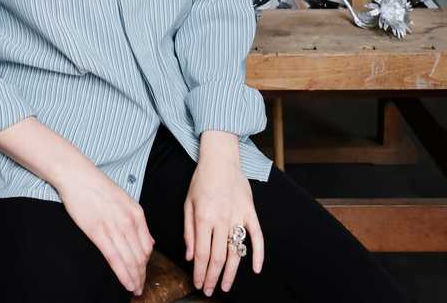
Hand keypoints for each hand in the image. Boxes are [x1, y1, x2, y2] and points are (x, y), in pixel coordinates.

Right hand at [58, 161, 154, 295]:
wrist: (78, 176)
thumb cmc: (99, 188)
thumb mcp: (125, 201)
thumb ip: (138, 222)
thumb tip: (150, 242)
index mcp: (137, 213)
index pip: (147, 246)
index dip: (146, 264)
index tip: (142, 273)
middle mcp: (129, 221)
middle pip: (141, 256)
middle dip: (142, 275)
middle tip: (140, 287)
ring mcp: (114, 227)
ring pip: (130, 260)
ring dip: (134, 278)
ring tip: (134, 289)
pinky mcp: (98, 232)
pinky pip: (115, 259)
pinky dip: (123, 274)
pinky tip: (126, 283)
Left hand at [184, 142, 263, 295]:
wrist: (220, 158)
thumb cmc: (201, 180)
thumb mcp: (188, 203)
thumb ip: (189, 231)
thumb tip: (190, 256)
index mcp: (204, 217)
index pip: (202, 254)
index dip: (200, 272)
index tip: (198, 284)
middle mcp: (221, 220)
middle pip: (218, 257)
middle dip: (213, 277)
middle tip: (209, 290)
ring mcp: (238, 216)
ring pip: (236, 252)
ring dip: (231, 273)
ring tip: (226, 286)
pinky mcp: (250, 211)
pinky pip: (257, 236)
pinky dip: (258, 254)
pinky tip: (255, 269)